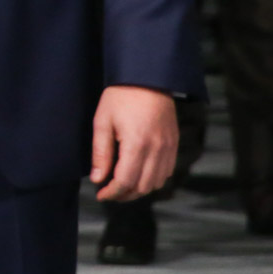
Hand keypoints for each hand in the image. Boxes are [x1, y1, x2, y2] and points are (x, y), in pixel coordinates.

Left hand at [90, 85, 178, 201]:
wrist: (148, 78)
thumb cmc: (120, 97)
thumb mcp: (103, 121)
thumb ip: (101, 153)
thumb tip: (98, 179)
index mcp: (137, 144)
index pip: (126, 181)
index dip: (112, 193)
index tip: (101, 194)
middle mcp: (157, 150)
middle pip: (142, 187)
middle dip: (124, 195)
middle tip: (109, 193)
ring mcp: (169, 148)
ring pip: (156, 183)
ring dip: (139, 189)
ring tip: (122, 185)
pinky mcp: (174, 144)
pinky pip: (167, 172)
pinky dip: (153, 180)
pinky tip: (138, 174)